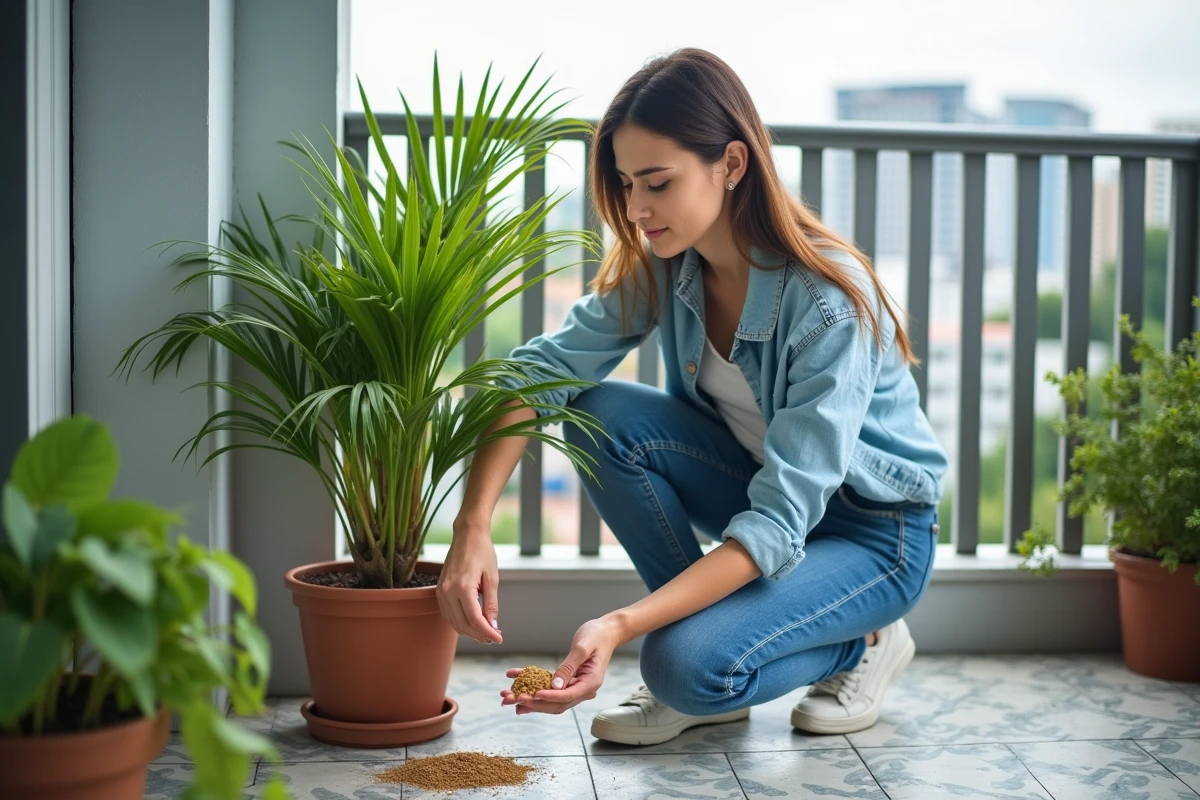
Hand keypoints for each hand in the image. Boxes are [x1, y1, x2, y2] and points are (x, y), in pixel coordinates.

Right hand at [435, 521, 502, 643]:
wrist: (467, 535)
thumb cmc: (482, 552)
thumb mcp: (492, 578)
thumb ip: (492, 604)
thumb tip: (493, 626)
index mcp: (462, 587)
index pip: (475, 619)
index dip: (488, 633)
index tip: (499, 639)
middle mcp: (448, 591)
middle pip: (463, 625)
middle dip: (480, 634)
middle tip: (494, 637)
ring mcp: (441, 591)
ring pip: (454, 622)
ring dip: (470, 631)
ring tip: (485, 632)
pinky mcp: (439, 590)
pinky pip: (448, 614)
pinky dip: (459, 622)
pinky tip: (472, 623)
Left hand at [499, 617, 621, 714]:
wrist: (605, 631)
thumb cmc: (596, 636)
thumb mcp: (582, 648)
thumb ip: (569, 667)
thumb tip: (555, 685)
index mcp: (590, 683)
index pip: (567, 696)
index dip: (549, 697)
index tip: (533, 695)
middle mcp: (583, 689)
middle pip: (556, 703)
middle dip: (533, 703)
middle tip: (512, 700)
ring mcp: (575, 687)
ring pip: (550, 699)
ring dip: (529, 699)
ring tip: (508, 697)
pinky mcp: (568, 681)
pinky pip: (549, 687)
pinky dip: (532, 686)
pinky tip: (515, 682)